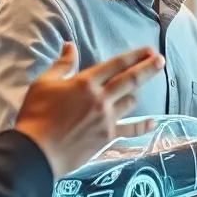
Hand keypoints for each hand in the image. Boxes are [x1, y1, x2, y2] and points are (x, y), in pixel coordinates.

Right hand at [14, 43, 165, 176]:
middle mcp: (101, 98)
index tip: (149, 51)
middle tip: (161, 61)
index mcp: (85, 82)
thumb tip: (70, 46)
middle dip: (148, 68)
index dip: (134, 56)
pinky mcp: (107, 136)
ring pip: (130, 102)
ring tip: (136, 90)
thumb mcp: (43, 83)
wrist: (37, 150)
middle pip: (130, 79)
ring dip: (134, 94)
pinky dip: (142, 126)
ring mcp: (106, 118)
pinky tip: (153, 123)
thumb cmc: (35, 115)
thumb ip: (61, 65)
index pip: (115, 65)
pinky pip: (130, 129)